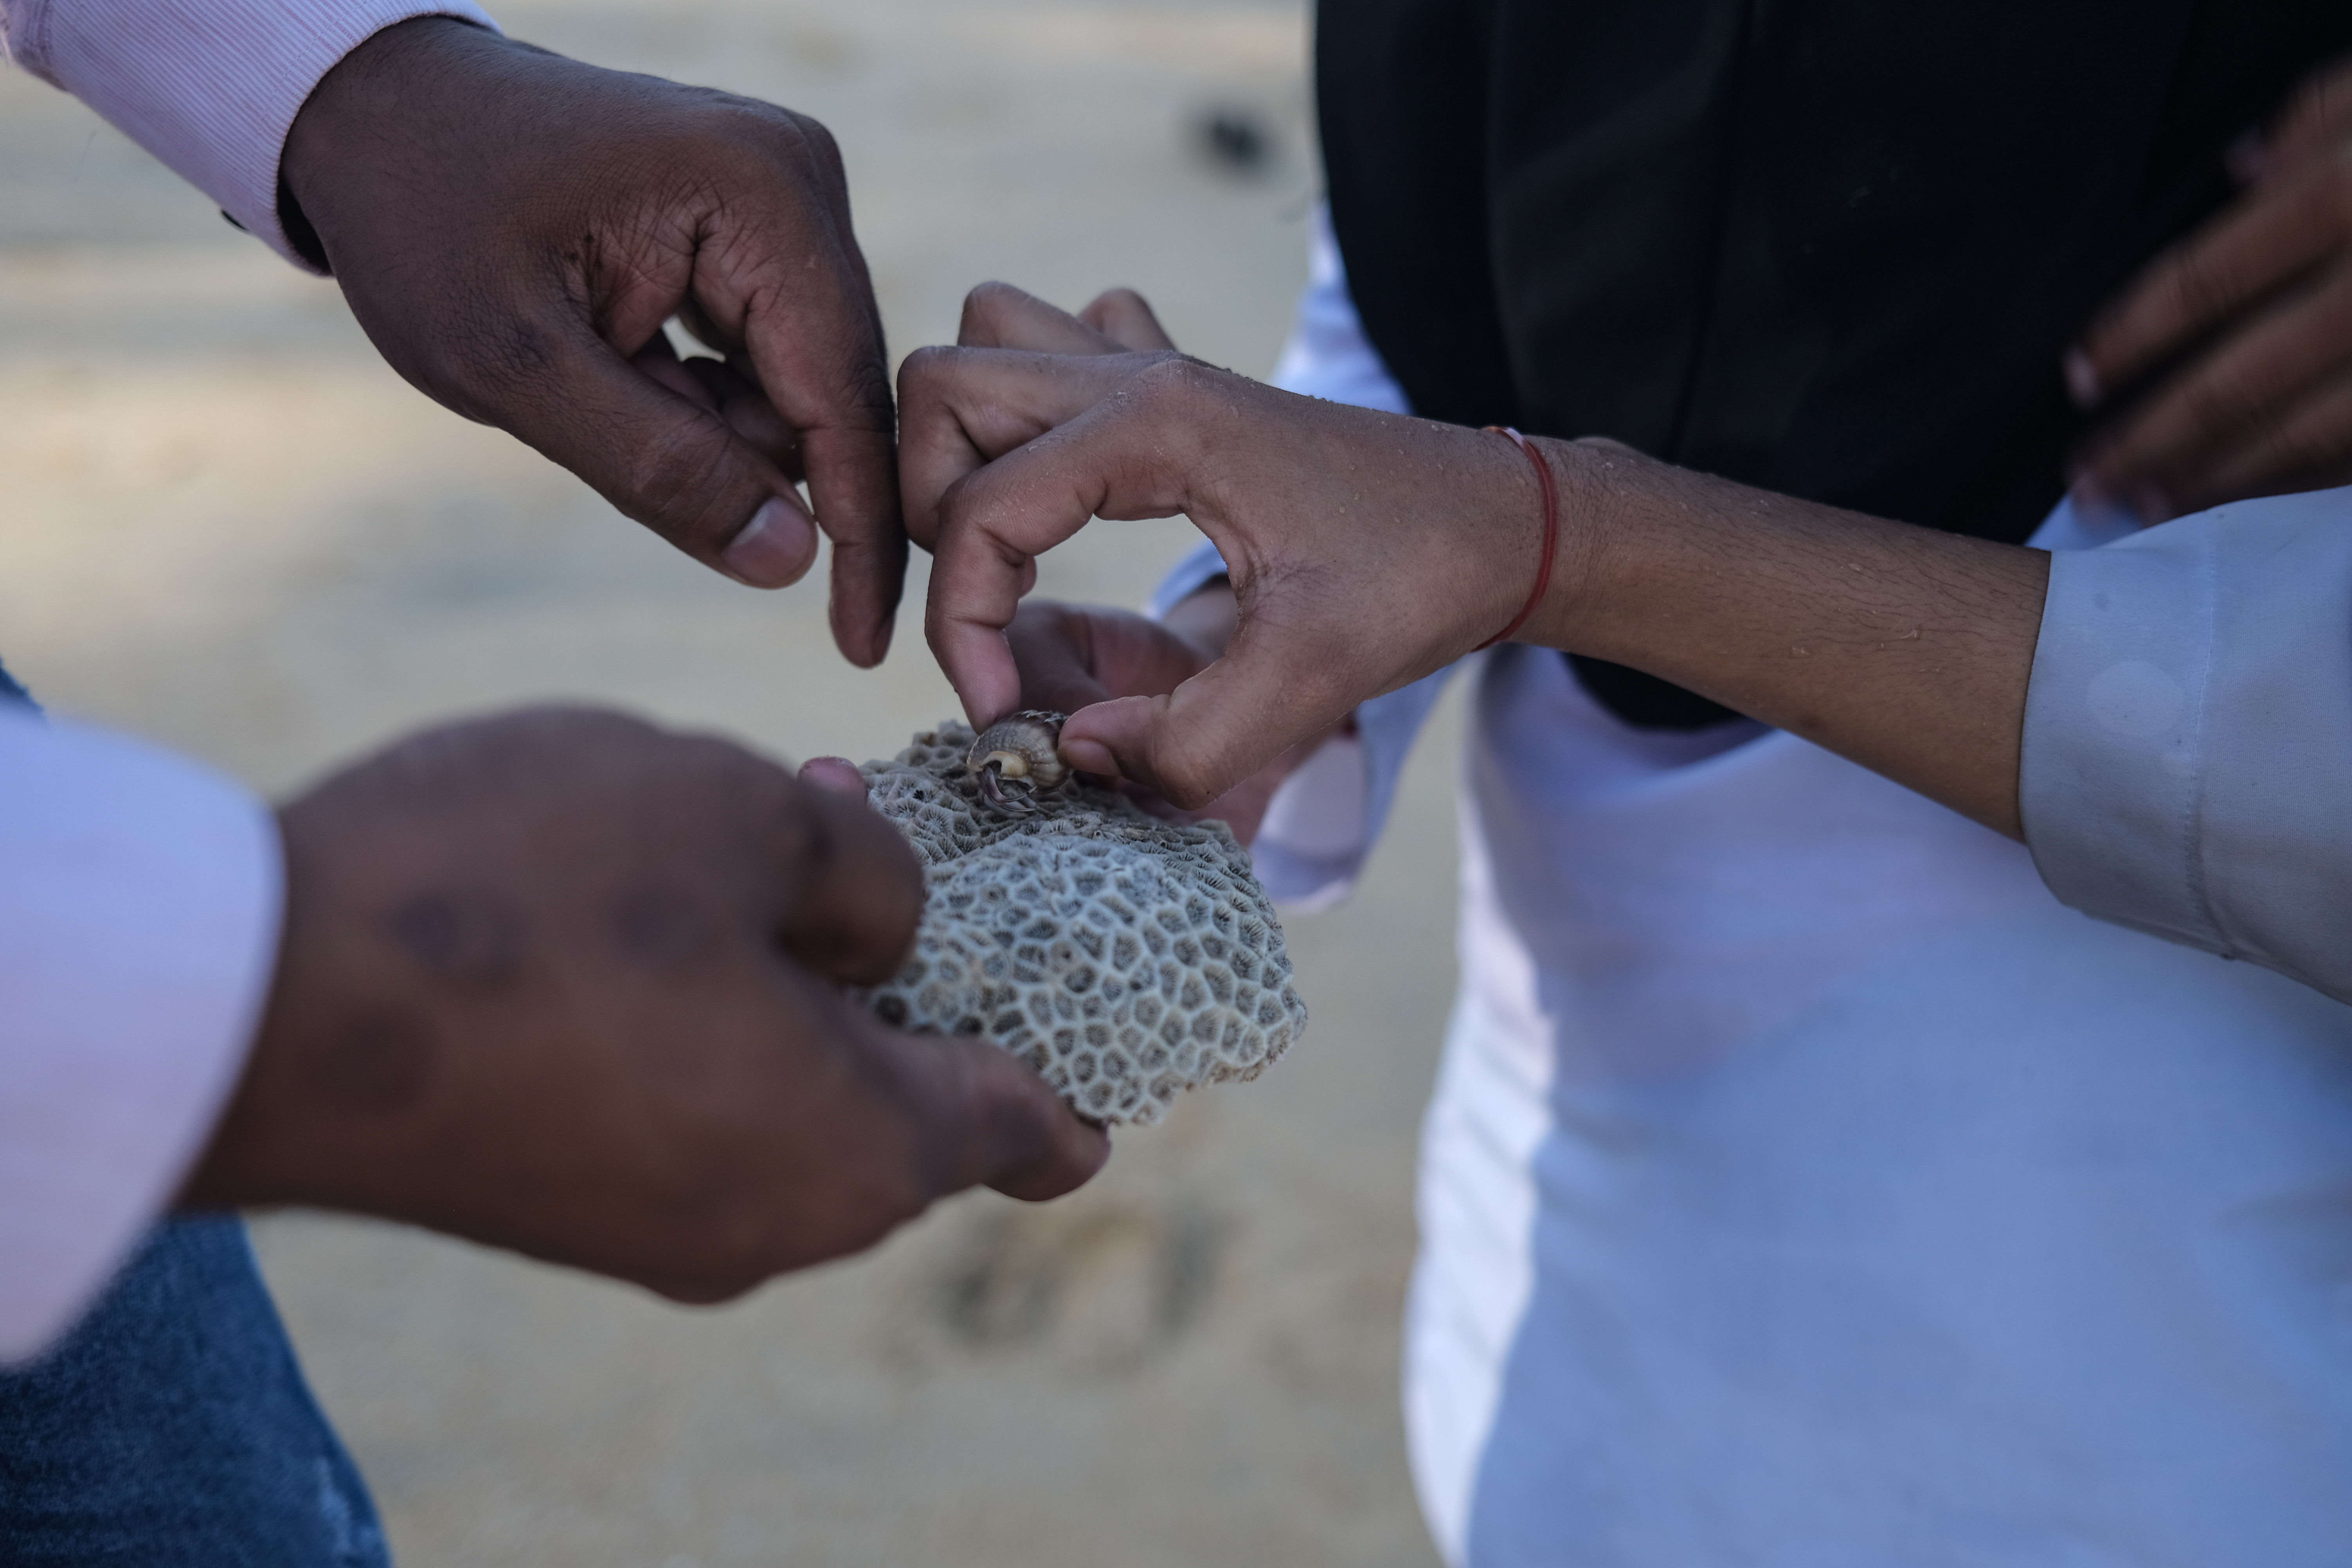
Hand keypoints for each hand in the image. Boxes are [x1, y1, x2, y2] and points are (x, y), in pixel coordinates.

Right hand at [181, 708, 1106, 1302]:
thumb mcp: (743, 815)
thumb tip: (883, 922)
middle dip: (910, 968)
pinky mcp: (566, 1206)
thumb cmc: (529, 892)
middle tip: (869, 839)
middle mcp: (776, 1225)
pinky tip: (654, 909)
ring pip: (792, 1094)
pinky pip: (694, 1114)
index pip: (1032, 1129)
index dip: (1080, 1065)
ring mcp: (660, 1233)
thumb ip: (863, 872)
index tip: (1103, 1016)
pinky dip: (711, 1022)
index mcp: (859, 1149)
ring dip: (797, 977)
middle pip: (906, 1102)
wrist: (258, 1004)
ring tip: (749, 835)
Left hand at [283, 18, 902, 664]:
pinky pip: (771, 349)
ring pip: (803, 380)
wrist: (374, 106)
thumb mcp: (515, 367)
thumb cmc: (422, 216)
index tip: (861, 646)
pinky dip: (707, 397)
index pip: (846, 401)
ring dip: (722, 432)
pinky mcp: (759, 216)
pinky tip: (624, 370)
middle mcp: (799, 180)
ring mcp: (785, 193)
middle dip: (764, 470)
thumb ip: (657, 467)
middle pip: (837, 389)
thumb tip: (789, 561)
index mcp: (760, 195)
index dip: (861, 535)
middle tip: (641, 464)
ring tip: (604, 390)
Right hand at [899, 284, 1536, 806]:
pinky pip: (1065, 338)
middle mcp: (1143, 373)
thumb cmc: (1420, 581)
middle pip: (945, 391)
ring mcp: (1159, 364)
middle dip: (928, 512)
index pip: (979, 510)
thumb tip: (1074, 757)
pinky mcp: (1179, 382)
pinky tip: (1077, 487)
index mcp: (1161, 425)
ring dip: (963, 444)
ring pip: (988, 344)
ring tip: (1004, 546)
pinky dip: (1034, 408)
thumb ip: (1188, 741)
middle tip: (983, 612)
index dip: (960, 624)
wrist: (1504, 524)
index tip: (1004, 714)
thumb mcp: (1314, 680)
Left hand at [2068, 54, 2351, 520]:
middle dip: (2153, 439)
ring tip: (2153, 509)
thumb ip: (2325, 116)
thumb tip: (2242, 167)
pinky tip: (2266, 506)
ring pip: (2308, 437)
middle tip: (2087, 484)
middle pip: (2240, 380)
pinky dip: (2317, 488)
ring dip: (2222, 481)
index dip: (2132, 337)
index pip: (2207, 283)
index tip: (2079, 380)